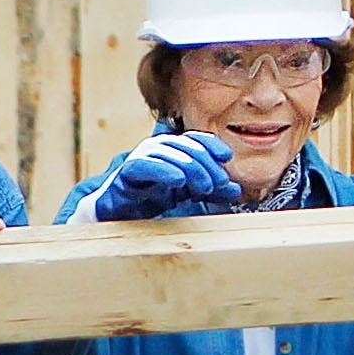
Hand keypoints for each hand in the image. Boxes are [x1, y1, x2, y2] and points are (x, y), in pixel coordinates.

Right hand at [92, 133, 240, 220]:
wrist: (117, 215)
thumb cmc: (151, 200)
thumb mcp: (188, 194)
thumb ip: (211, 191)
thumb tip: (236, 189)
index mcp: (172, 150)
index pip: (195, 139)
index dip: (211, 145)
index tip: (226, 157)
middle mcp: (157, 149)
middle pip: (185, 145)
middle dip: (206, 164)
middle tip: (219, 183)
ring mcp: (141, 158)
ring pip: (168, 153)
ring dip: (190, 168)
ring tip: (203, 187)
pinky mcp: (126, 172)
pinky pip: (144, 165)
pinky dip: (163, 170)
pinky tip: (178, 181)